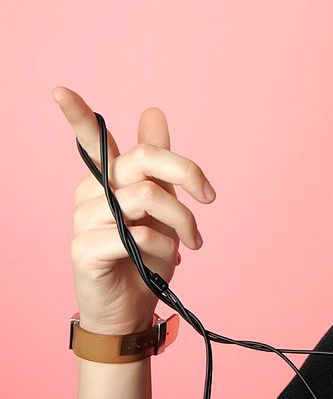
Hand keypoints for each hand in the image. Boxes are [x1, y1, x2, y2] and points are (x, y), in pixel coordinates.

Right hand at [52, 86, 215, 334]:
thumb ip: (158, 163)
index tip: (58, 90)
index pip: (89, 138)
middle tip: (208, 197)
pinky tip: (165, 262)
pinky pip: (137, 235)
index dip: (77, 114)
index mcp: (108, 177)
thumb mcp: (161, 205)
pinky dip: (164, 248)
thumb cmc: (147, 254)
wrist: (134, 307)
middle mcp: (91, 192)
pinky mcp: (84, 249)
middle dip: (186, 172)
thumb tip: (153, 111)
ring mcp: (83, 220)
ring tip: (191, 241)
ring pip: (148, 197)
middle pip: (143, 159)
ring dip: (183, 222)